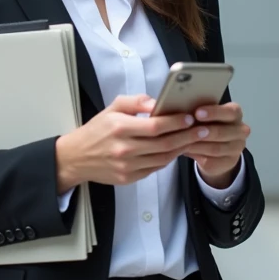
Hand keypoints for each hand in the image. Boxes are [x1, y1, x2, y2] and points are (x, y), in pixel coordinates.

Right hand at [55, 94, 199, 190]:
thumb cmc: (97, 130)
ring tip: (193, 140)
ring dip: (181, 148)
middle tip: (202, 130)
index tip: (189, 117)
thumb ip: (136, 102)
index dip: (176, 122)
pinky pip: (154, 168)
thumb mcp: (112, 108)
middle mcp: (124, 148)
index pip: (156, 126)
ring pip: (163, 158)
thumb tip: (157, 102)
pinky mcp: (128, 178)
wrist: (76, 157)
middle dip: (187, 136)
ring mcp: (127, 166)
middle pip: (164, 143)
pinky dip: (167, 159)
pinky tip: (174, 150)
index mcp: (120, 127)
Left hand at [184, 102, 249, 188]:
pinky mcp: (228, 163)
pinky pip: (211, 160)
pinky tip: (185, 150)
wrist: (216, 148)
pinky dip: (196, 154)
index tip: (197, 112)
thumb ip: (197, 113)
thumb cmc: (207, 124)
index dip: (214, 112)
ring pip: (216, 148)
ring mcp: (236, 148)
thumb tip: (180, 111)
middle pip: (224, 132)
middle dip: (205, 130)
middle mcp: (241, 131)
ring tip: (182, 140)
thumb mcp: (205, 116)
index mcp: (235, 114)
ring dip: (197, 144)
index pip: (229, 112)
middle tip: (188, 128)